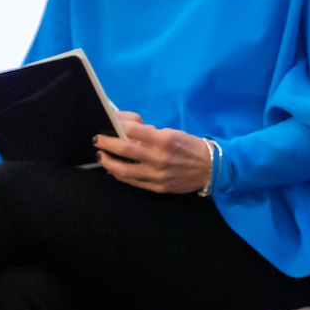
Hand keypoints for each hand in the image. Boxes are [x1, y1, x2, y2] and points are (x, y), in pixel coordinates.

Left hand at [94, 112, 215, 193]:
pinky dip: (120, 176)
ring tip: (101, 157)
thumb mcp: (173, 133)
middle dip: (107, 144)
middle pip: (124, 149)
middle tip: (97, 140)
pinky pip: (133, 182)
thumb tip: (129, 132)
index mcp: (164, 140)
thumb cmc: (191, 147)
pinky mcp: (157, 187)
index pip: (133, 130)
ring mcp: (157, 174)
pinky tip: (113, 171)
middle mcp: (158, 157)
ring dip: (108, 162)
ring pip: (124, 170)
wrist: (211, 168)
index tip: (109, 123)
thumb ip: (151, 134)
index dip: (118, 125)